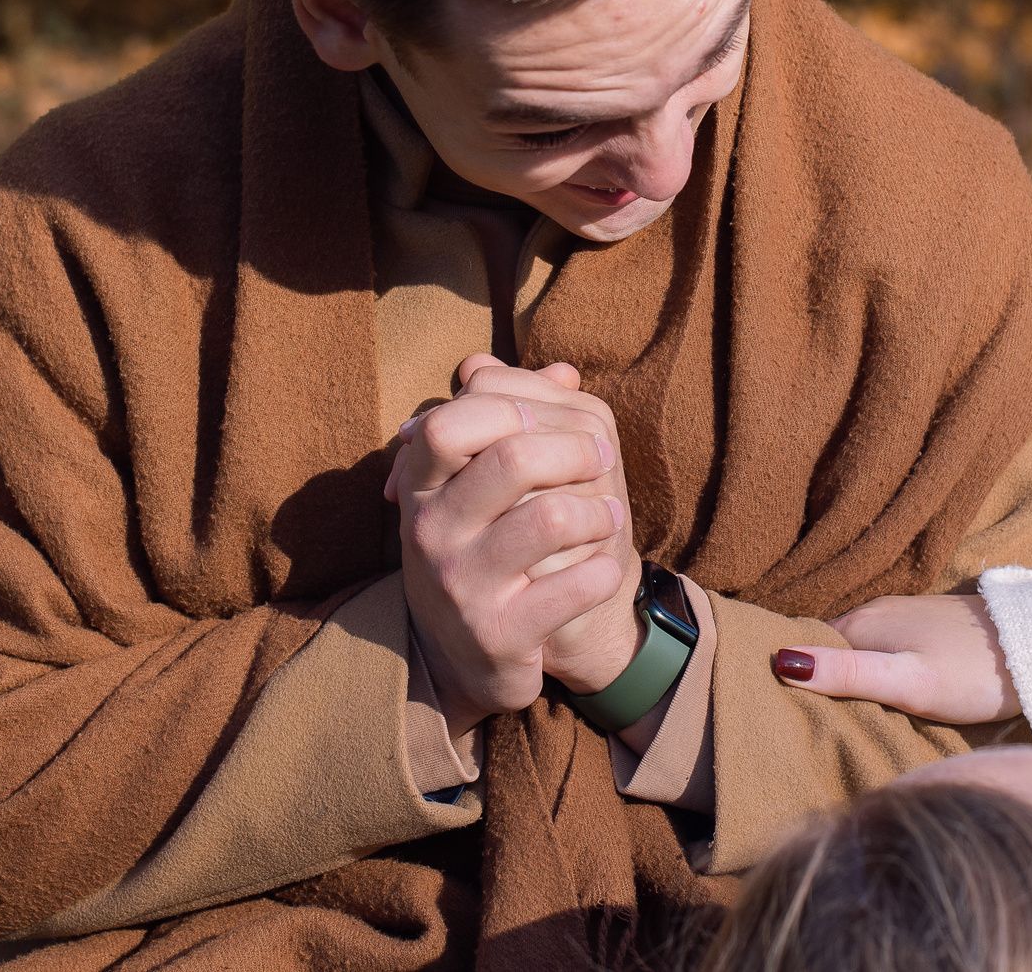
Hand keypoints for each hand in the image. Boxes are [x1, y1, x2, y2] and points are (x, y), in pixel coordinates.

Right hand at [386, 359, 634, 735]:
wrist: (468, 660)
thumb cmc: (481, 552)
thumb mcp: (479, 487)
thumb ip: (516, 422)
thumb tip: (563, 371)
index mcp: (421, 488)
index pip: (450, 422)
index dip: (513, 407)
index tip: (555, 420)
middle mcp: (429, 534)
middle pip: (511, 458)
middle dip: (575, 450)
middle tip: (601, 458)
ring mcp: (461, 588)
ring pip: (548, 518)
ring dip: (598, 512)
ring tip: (610, 515)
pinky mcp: (497, 636)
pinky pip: (571, 588)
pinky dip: (601, 572)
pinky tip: (603, 570)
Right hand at [769, 594, 1019, 724]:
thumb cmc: (974, 671)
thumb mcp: (908, 681)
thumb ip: (848, 674)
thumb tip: (781, 661)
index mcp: (862, 624)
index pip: (804, 648)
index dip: (789, 678)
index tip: (776, 713)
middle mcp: (876, 613)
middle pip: (830, 650)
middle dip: (815, 680)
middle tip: (799, 723)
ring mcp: (903, 617)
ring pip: (858, 651)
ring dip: (847, 677)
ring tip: (836, 717)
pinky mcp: (928, 629)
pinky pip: (884, 651)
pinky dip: (876, 673)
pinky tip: (882, 697)